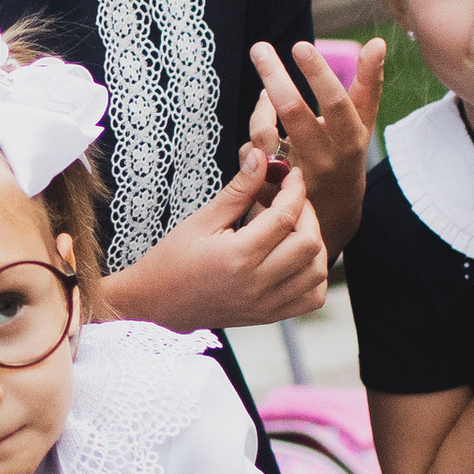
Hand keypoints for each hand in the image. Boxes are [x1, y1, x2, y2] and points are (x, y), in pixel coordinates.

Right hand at [110, 140, 328, 329]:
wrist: (156, 304)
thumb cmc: (173, 259)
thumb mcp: (202, 220)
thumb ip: (238, 190)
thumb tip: (261, 157)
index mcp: (237, 257)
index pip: (284, 217)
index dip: (294, 190)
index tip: (292, 175)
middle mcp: (256, 284)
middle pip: (309, 244)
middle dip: (308, 214)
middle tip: (292, 201)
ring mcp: (265, 305)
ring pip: (317, 272)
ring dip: (313, 244)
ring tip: (293, 228)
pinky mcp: (268, 316)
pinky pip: (311, 298)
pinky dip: (313, 275)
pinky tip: (296, 258)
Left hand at [253, 34, 385, 251]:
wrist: (332, 215)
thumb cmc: (346, 155)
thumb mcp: (362, 124)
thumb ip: (369, 84)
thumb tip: (377, 42)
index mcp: (350, 141)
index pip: (336, 104)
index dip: (318, 75)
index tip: (300, 46)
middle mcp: (323, 160)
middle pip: (294, 113)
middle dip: (275, 77)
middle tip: (260, 49)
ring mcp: (295, 178)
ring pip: (264, 135)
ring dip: (260, 107)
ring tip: (265, 89)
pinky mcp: (271, 191)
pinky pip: (250, 154)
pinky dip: (253, 134)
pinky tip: (262, 121)